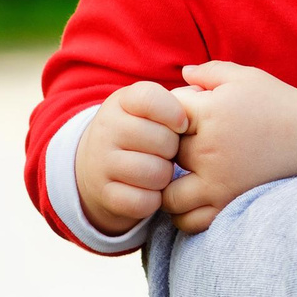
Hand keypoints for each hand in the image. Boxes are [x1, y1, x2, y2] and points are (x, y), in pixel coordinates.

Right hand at [74, 80, 189, 235]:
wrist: (96, 164)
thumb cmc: (140, 131)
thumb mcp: (150, 108)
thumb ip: (179, 99)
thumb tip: (200, 95)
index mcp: (121, 102)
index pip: (151, 99)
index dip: (175, 113)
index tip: (181, 124)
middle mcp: (106, 129)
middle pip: (164, 141)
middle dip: (174, 150)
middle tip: (166, 152)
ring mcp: (101, 162)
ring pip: (156, 174)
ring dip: (165, 177)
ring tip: (158, 170)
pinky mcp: (104, 194)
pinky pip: (144, 201)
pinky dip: (153, 200)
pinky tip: (148, 190)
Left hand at [164, 61, 296, 233]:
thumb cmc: (277, 102)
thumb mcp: (243, 77)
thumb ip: (208, 72)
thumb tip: (182, 74)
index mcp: (208, 114)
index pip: (161, 117)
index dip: (166, 117)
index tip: (182, 119)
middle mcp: (208, 150)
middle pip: (162, 156)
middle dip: (165, 152)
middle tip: (181, 148)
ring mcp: (218, 182)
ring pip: (168, 197)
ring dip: (167, 189)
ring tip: (180, 178)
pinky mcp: (229, 205)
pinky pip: (190, 221)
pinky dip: (184, 214)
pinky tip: (193, 199)